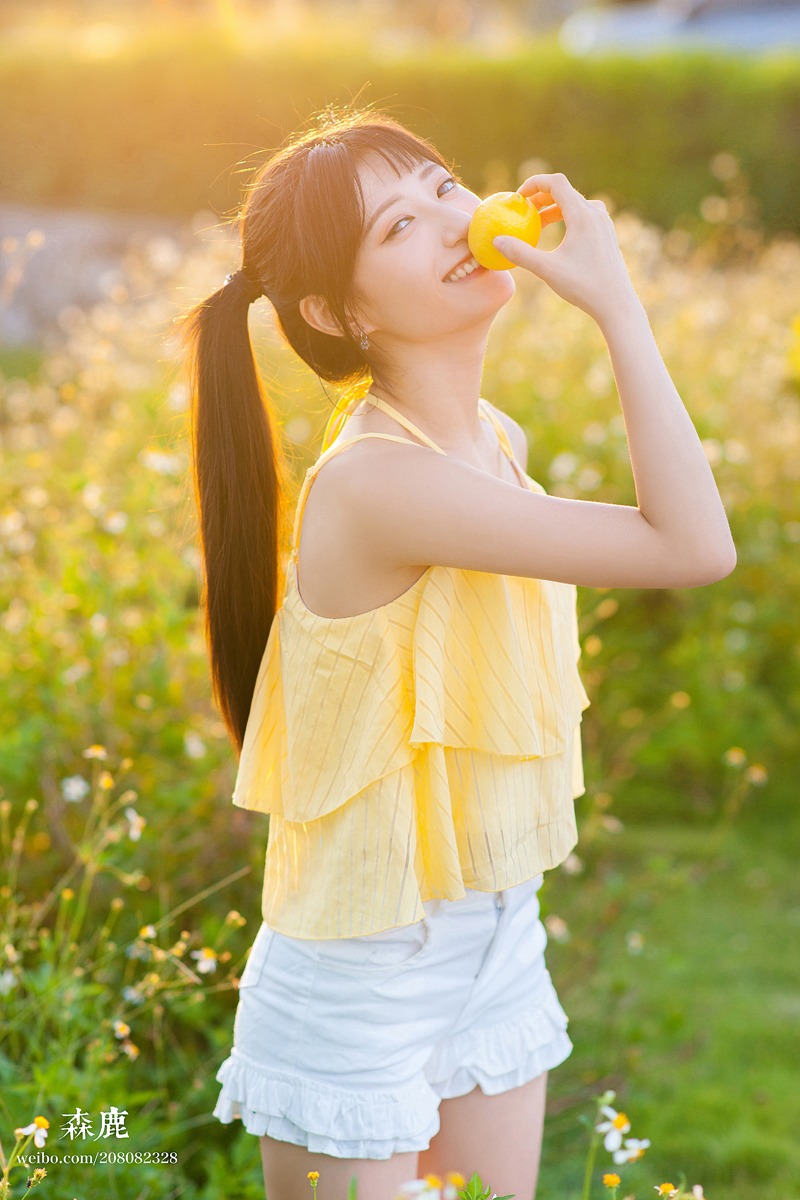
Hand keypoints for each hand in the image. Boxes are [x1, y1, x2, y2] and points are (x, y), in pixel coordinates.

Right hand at [493, 171, 638, 324]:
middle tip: (523, 211)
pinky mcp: (607, 234)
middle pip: (565, 191)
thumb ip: (521, 253)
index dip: (534, 183)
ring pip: (575, 204)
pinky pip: (584, 216)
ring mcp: (604, 223)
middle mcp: (596, 213)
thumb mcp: (547, 270)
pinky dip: (567, 219)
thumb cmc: (583, 286)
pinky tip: (559, 238)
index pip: (556, 183)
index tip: (518, 197)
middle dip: (541, 197)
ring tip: (538, 225)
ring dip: (554, 209)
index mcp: (582, 215)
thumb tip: (497, 242)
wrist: (617, 303)